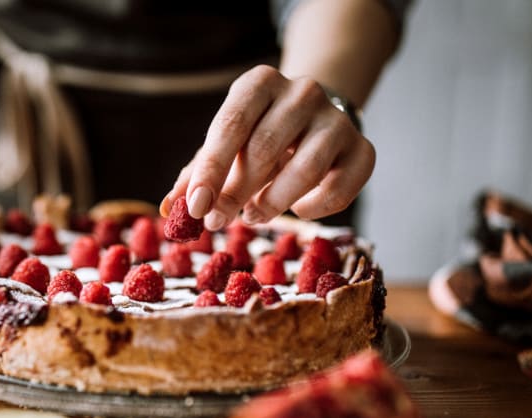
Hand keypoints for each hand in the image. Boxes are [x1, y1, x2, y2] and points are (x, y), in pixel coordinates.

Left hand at [160, 66, 374, 228]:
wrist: (313, 119)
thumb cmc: (256, 136)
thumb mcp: (224, 147)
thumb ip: (197, 176)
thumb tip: (169, 210)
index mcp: (259, 83)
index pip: (230, 125)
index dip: (211, 170)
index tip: (195, 207)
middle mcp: (302, 92)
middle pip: (265, 149)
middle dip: (236, 192)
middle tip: (217, 220)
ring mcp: (335, 119)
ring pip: (306, 168)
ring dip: (273, 202)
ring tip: (253, 215)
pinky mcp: (362, 149)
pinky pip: (340, 187)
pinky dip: (314, 207)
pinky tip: (297, 208)